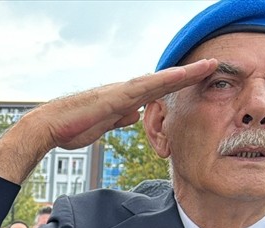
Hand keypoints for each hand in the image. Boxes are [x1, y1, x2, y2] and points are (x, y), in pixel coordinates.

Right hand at [0, 59, 217, 183]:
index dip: (179, 83)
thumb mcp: (102, 125)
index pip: (157, 90)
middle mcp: (125, 91)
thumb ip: (119, 118)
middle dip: (189, 73)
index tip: (200, 79)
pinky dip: (164, 81)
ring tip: (209, 66)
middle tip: (215, 64)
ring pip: (159, 80)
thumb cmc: (70, 127)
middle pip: (163, 80)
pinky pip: (144, 87)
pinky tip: (181, 76)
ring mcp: (120, 92)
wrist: (49, 126)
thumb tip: (135, 115)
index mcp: (123, 100)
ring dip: (184, 73)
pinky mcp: (115, 97)